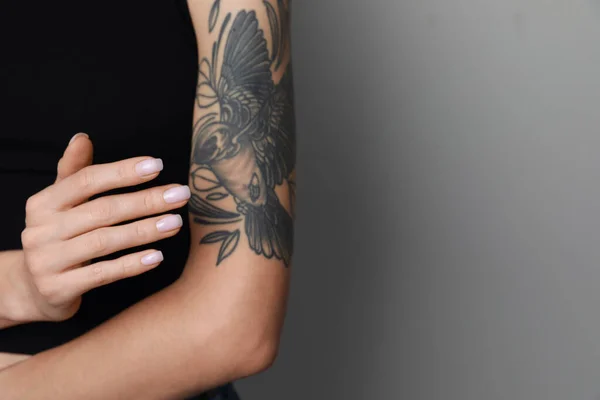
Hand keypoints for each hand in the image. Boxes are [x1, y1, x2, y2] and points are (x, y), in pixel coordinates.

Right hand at [10, 133, 190, 321]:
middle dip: (145, 201)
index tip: (157, 165)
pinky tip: (157, 256)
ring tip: (175, 223)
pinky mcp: (57, 289)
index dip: (122, 172)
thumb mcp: (59, 205)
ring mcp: (47, 261)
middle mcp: (40, 229)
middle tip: (181, 195)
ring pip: (105, 241)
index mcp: (43, 203)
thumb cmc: (58, 238)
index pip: (86, 181)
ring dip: (145, 231)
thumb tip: (82, 137)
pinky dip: (131, 264)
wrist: (31, 289)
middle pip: (102, 210)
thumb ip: (74, 173)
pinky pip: (102, 274)